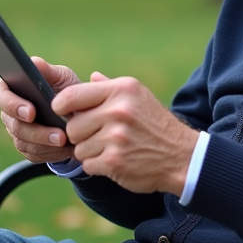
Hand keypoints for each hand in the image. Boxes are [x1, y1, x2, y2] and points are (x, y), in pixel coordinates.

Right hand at [0, 57, 79, 163]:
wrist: (79, 115)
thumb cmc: (67, 90)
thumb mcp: (61, 77)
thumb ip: (48, 71)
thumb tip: (34, 63)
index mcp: (11, 89)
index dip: (11, 104)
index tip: (32, 112)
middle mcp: (9, 113)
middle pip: (14, 125)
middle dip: (38, 132)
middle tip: (59, 135)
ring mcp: (16, 132)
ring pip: (24, 143)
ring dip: (47, 144)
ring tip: (67, 142)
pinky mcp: (26, 149)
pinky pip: (34, 155)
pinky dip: (52, 152)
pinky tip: (67, 149)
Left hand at [53, 73, 198, 195]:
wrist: (182, 156)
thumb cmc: (156, 125)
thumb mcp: (139, 97)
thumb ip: (110, 88)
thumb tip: (91, 77)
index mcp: (122, 90)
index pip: (72, 95)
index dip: (60, 105)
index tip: (62, 111)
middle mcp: (118, 111)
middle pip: (72, 126)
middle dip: (81, 134)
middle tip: (99, 135)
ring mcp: (116, 137)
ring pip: (79, 148)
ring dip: (90, 152)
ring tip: (112, 148)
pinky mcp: (114, 161)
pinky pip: (87, 165)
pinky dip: (98, 166)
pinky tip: (116, 160)